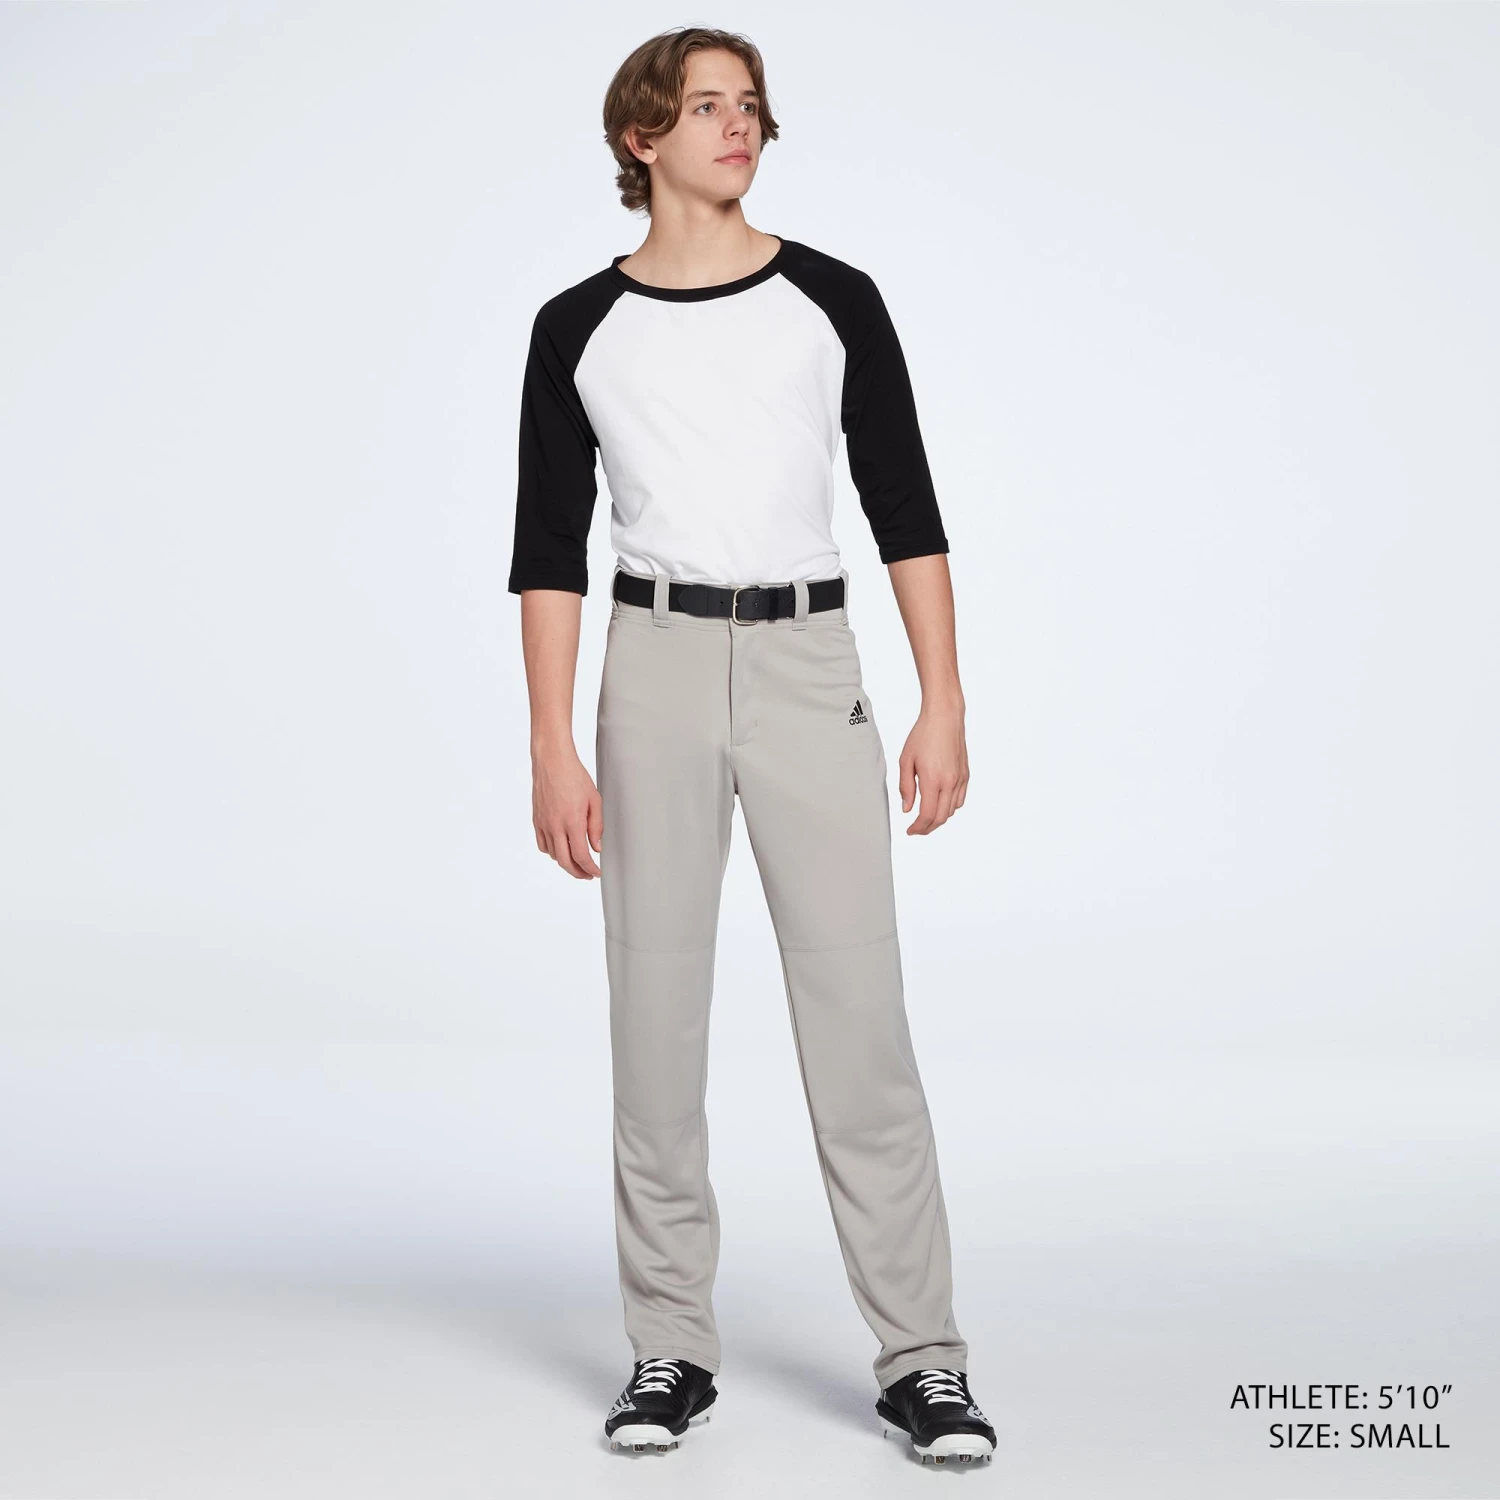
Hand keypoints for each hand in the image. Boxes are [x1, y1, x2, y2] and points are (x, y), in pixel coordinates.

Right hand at [532, 748, 602, 877]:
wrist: (552, 761)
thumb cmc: (574, 776)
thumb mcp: (594, 800)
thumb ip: (596, 826)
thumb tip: (597, 847)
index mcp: (572, 821)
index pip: (581, 856)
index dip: (590, 869)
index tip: (596, 872)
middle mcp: (555, 826)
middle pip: (565, 861)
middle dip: (578, 872)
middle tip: (588, 875)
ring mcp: (543, 824)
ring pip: (553, 855)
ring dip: (565, 863)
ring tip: (577, 863)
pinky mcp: (536, 820)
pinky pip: (542, 844)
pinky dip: (552, 852)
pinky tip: (560, 849)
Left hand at [898, 703, 967, 833]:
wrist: (945, 717)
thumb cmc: (923, 735)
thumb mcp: (906, 760)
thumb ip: (906, 787)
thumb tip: (907, 809)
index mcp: (933, 780)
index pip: (927, 815)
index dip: (918, 827)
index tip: (910, 831)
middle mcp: (950, 782)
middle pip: (941, 818)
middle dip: (928, 828)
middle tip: (916, 829)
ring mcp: (960, 779)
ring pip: (951, 810)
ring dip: (938, 818)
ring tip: (926, 817)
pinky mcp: (965, 774)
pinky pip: (960, 799)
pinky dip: (949, 807)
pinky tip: (939, 804)